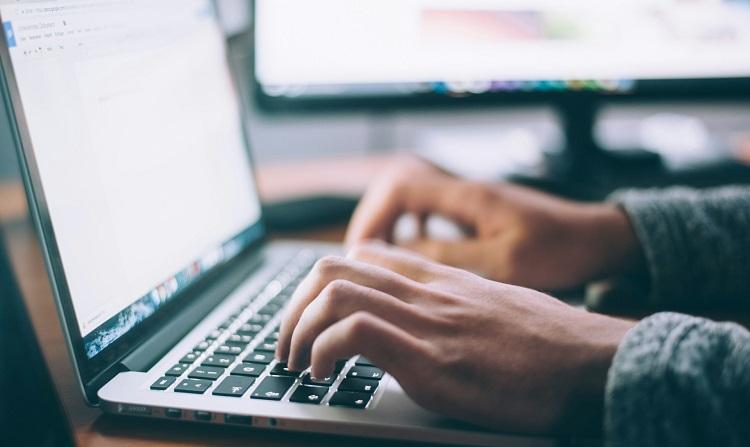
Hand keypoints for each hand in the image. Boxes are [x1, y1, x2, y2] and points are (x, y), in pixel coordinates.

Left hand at [276, 242, 634, 433]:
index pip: (363, 255)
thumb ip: (454, 305)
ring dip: (297, 329)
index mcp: (441, 280)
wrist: (594, 362)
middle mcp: (427, 292)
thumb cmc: (550, 344)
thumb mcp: (495, 308)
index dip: (322, 283)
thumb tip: (426, 322)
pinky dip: (323, 352)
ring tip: (296, 363)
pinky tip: (324, 376)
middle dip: (294, 307)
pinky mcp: (432, 360)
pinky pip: (355, 333)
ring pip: (334, 292)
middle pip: (333, 267)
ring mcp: (428, 322)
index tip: (312, 317)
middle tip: (288, 344)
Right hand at [346, 157, 641, 290]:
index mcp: (468, 196)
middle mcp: (464, 190)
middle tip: (363, 257)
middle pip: (397, 185)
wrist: (598, 238)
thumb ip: (450, 257)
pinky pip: (429, 209)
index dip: (373, 216)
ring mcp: (470, 198)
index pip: (400, 186)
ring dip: (390, 223)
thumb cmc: (561, 250)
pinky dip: (411, 227)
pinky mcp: (476, 211)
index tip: (362, 252)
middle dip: (373, 218)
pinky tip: (414, 252)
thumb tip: (399, 255)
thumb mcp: (504, 263)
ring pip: (411, 196)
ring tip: (380, 257)